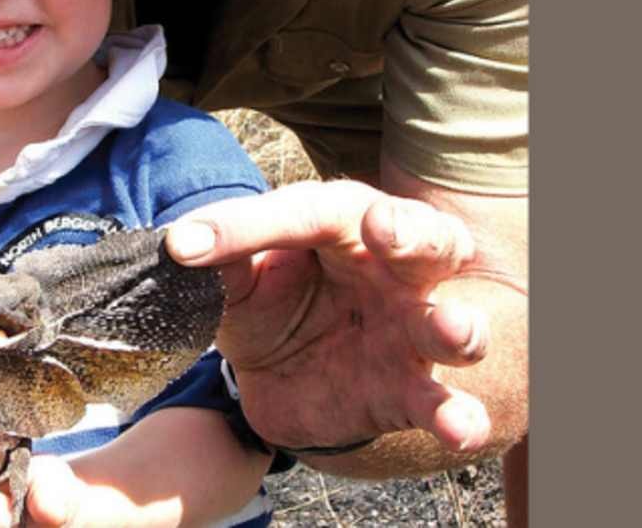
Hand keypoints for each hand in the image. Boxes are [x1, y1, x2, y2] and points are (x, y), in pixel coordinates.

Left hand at [165, 180, 490, 453]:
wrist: (286, 379)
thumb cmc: (272, 303)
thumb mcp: (240, 282)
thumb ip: (222, 261)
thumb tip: (181, 244)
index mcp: (339, 223)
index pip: (302, 214)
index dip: (247, 225)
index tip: (189, 243)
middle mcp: (389, 268)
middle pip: (420, 238)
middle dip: (407, 232)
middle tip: (383, 229)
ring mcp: (406, 331)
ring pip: (448, 322)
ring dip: (455, 326)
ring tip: (453, 330)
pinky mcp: (409, 392)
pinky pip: (441, 403)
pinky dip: (457, 416)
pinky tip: (460, 427)